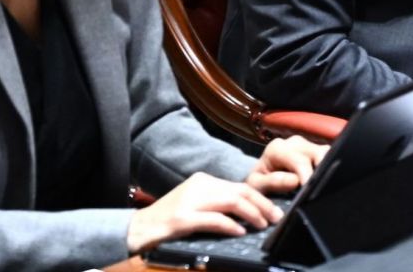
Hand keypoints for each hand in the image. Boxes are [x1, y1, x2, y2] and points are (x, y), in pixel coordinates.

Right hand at [126, 171, 281, 254]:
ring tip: (263, 224)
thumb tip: (244, 213)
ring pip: (230, 202)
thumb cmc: (167, 221)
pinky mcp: (182, 218)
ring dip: (252, 213)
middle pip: (239, 191)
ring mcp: (190, 201)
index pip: (238, 186)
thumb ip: (215, 205)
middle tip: (276, 217)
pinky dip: (230, 225)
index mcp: (203, 180)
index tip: (273, 208)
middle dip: (261, 204)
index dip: (259, 197)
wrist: (136, 229)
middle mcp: (199, 186)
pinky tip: (240, 231)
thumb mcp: (194, 205)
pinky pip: (213, 219)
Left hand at [246, 135, 327, 193]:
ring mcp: (306, 144)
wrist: (259, 178)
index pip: (299, 160)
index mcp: (277, 148)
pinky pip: (327, 154)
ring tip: (322, 185)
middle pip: (315, 153)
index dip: (307, 175)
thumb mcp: (256, 185)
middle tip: (318, 190)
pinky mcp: (315, 149)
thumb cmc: (257, 182)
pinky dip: (328, 165)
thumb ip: (273, 182)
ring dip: (325, 167)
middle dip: (319, 171)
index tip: (310, 191)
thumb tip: (295, 180)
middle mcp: (293, 142)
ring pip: (324, 152)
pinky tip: (324, 179)